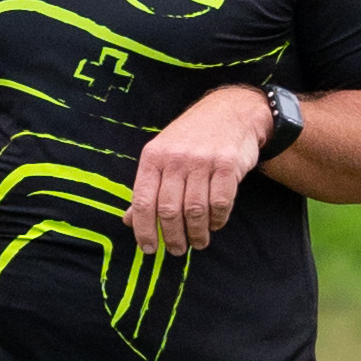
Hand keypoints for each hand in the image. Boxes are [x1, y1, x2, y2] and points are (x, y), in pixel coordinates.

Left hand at [128, 85, 267, 256]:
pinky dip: (217, 220)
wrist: (231, 111)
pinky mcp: (228, 164)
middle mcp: (176, 158)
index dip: (143, 230)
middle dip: (172, 237)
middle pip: (169, 210)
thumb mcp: (161, 155)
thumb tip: (129, 221)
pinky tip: (215, 224)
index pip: (143, 201)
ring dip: (197, 233)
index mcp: (153, 157)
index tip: (148, 249)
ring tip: (198, 242)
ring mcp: (203, 160)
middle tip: (176, 250)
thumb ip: (147, 188)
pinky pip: (221, 202)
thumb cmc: (191, 138)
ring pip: (195, 210)